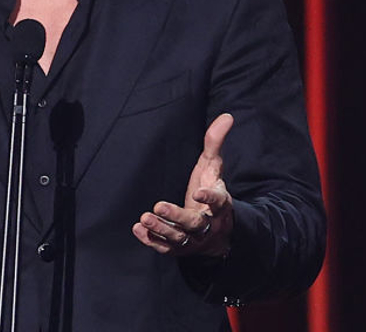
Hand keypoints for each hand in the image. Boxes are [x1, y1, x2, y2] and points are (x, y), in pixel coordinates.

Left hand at [132, 113, 233, 256]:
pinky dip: (151, 240)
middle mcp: (207, 224)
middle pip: (193, 223)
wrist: (217, 231)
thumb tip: (227, 116)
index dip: (210, 198)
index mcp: (220, 205)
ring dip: (160, 228)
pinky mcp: (179, 248)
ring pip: (178, 237)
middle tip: (157, 206)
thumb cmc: (212, 191)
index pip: (218, 202)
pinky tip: (138, 229)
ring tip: (144, 217)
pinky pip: (165, 248)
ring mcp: (193, 239)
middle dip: (176, 216)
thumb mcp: (214, 168)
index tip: (199, 193)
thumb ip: (215, 144)